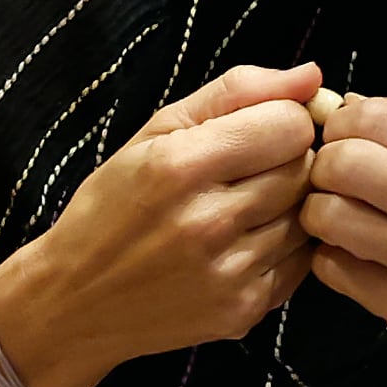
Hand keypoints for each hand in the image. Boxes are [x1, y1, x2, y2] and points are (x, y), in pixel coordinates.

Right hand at [0, 62, 321, 386]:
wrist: (73, 300)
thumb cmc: (112, 205)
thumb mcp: (155, 131)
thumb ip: (237, 91)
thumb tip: (313, 75)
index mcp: (180, 166)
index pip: (290, 126)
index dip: (281, 120)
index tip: (257, 130)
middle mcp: (207, 222)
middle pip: (305, 170)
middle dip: (287, 161)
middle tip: (249, 170)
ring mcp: (228, 273)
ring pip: (307, 217)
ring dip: (287, 206)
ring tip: (242, 207)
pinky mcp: (242, 311)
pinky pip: (300, 263)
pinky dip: (283, 248)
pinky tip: (243, 244)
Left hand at [299, 91, 386, 386]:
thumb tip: (354, 105)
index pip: (380, 115)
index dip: (343, 124)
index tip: (346, 143)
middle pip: (348, 160)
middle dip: (322, 169)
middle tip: (333, 186)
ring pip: (332, 214)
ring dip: (318, 216)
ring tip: (336, 225)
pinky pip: (336, 269)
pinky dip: (330, 261)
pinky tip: (351, 262)